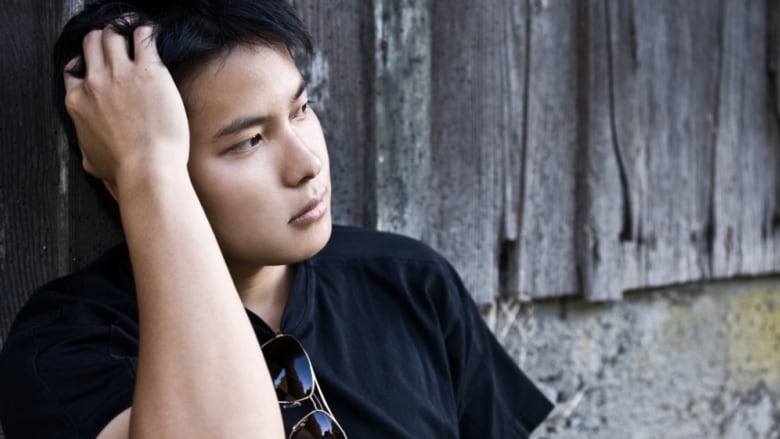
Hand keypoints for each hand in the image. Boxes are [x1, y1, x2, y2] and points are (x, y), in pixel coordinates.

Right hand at [64, 25, 189, 191]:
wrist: (148, 168)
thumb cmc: (124, 169)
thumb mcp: (91, 161)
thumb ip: (86, 150)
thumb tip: (88, 155)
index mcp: (77, 101)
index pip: (74, 69)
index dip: (86, 63)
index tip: (100, 66)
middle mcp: (94, 82)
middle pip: (91, 44)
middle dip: (103, 41)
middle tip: (119, 47)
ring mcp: (120, 74)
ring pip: (112, 34)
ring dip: (123, 33)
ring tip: (135, 40)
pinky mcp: (148, 71)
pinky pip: (143, 36)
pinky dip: (145, 32)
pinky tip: (151, 37)